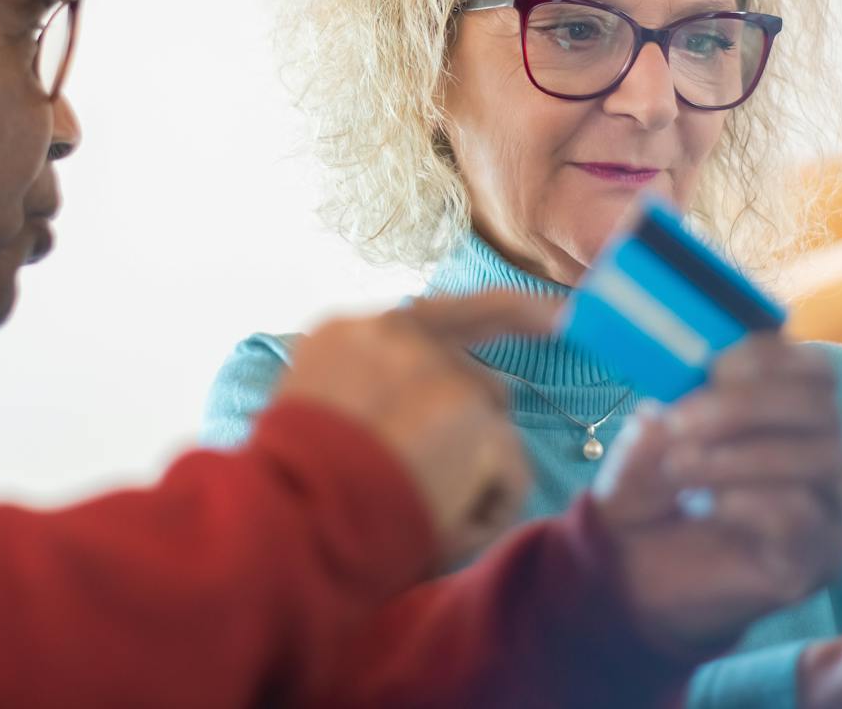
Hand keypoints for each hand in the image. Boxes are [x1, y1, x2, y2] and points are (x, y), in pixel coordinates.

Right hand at [277, 291, 560, 565]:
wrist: (284, 522)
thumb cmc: (290, 495)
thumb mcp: (318, 419)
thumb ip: (373, 393)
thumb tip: (438, 409)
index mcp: (347, 333)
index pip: (438, 312)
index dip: (507, 313)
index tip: (557, 315)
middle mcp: (394, 331)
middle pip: (476, 374)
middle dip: (474, 425)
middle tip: (437, 480)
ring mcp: (437, 365)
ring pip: (492, 427)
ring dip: (469, 474)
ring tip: (413, 512)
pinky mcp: (471, 409)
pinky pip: (510, 473)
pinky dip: (486, 512)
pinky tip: (439, 529)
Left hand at [591, 336, 841, 652]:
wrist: (633, 572)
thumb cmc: (651, 493)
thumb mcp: (652, 435)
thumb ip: (677, 400)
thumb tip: (690, 372)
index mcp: (789, 411)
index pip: (812, 368)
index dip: (765, 358)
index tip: (709, 367)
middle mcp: (822, 453)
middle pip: (819, 406)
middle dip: (744, 406)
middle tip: (680, 423)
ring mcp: (829, 508)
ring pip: (816, 459)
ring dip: (737, 456)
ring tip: (677, 468)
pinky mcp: (820, 557)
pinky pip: (803, 515)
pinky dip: (749, 501)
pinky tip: (710, 506)